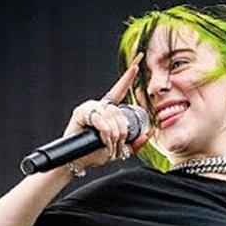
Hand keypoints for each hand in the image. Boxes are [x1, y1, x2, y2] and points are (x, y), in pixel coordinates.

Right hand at [63, 52, 148, 171]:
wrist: (78, 161)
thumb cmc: (95, 154)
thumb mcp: (120, 149)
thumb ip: (134, 142)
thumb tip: (147, 134)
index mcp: (108, 111)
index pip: (119, 90)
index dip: (128, 78)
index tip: (137, 64)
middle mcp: (99, 106)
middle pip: (120, 112)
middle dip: (123, 132)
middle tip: (117, 146)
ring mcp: (90, 108)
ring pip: (113, 117)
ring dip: (115, 136)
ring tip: (109, 147)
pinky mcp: (81, 113)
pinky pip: (102, 121)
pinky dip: (106, 134)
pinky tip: (104, 141)